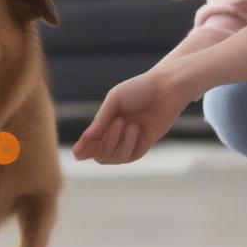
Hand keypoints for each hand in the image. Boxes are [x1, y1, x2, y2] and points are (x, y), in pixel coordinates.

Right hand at [72, 68, 191, 163]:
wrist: (167, 87)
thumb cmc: (139, 89)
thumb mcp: (114, 101)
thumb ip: (99, 122)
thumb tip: (83, 142)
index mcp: (104, 122)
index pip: (88, 144)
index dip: (83, 149)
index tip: (78, 152)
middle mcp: (114, 134)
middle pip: (100, 155)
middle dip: (107, 142)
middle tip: (118, 121)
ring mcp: (128, 141)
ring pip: (114, 158)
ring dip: (120, 141)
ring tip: (130, 122)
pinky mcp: (143, 145)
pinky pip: (130, 157)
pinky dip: (131, 144)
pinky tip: (138, 129)